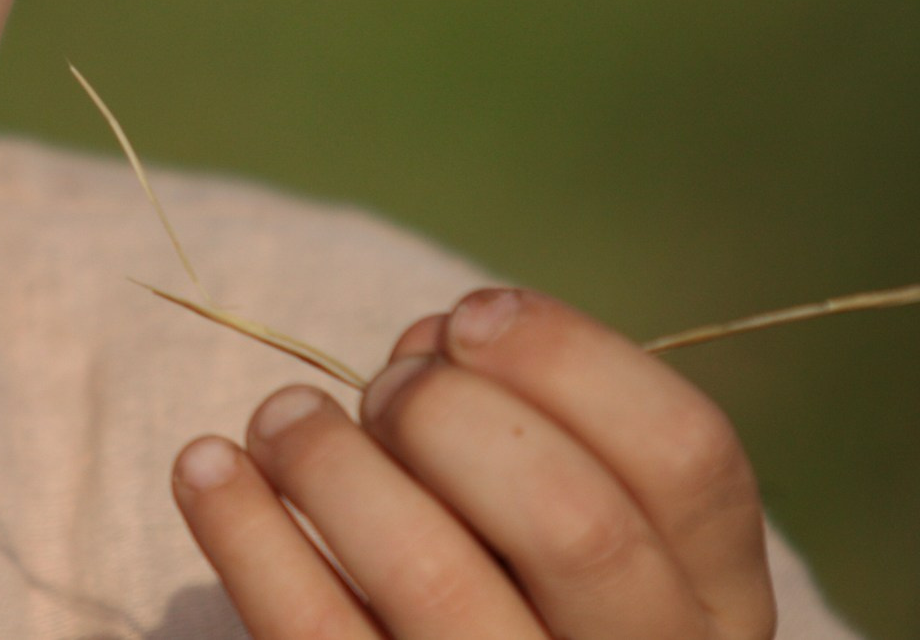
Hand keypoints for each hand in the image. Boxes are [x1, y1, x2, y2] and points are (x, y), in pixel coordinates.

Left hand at [170, 289, 774, 639]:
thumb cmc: (510, 587)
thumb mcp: (559, 521)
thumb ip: (526, 428)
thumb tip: (432, 341)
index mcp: (713, 602)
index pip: (687, 456)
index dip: (570, 358)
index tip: (467, 311)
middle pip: (573, 521)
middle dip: (451, 415)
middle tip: (383, 388)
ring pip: (434, 577)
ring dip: (334, 461)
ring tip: (282, 416)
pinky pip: (314, 634)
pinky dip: (244, 532)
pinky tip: (206, 467)